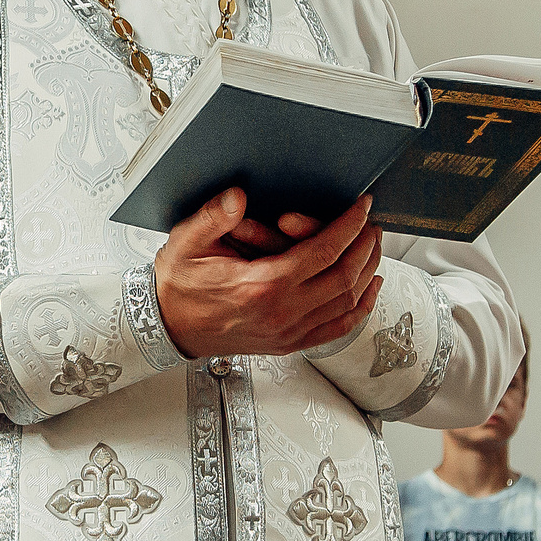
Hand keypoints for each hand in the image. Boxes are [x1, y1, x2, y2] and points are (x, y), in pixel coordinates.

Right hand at [153, 189, 383, 359]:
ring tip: (373, 247)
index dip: (349, 225)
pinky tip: (369, 289)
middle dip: (365, 246)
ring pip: (346, 302)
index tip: (361, 206)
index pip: (323, 251)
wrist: (168, 326)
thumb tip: (238, 196)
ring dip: (367, 272)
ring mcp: (288, 333)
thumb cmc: (178, 284)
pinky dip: (360, 308)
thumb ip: (213, 216)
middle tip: (372, 224)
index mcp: (261, 285)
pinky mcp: (288, 344)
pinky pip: (336, 329)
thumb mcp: (186, 242)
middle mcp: (281, 312)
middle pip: (344, 277)